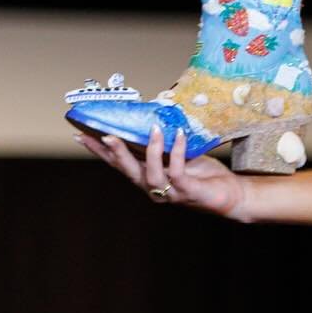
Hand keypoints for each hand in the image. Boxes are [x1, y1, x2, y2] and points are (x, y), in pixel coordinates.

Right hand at [75, 123, 252, 220]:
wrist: (230, 194)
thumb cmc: (203, 174)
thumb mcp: (178, 155)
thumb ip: (161, 145)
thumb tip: (150, 118)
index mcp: (147, 178)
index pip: (118, 164)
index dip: (99, 151)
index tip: (81, 136)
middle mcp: (154, 188)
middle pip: (127, 171)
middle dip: (115, 153)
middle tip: (105, 134)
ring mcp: (170, 193)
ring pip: (151, 174)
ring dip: (151, 150)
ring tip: (154, 129)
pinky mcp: (187, 192)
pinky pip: (177, 171)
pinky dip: (176, 152)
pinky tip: (178, 135)